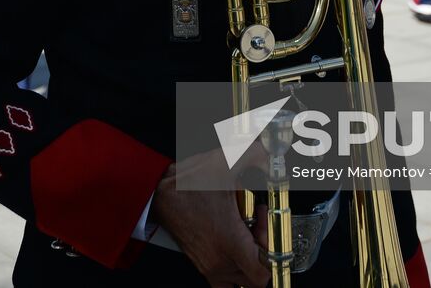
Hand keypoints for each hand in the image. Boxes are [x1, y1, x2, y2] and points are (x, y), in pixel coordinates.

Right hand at [151, 160, 269, 287]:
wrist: (156, 194)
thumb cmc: (185, 185)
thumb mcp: (224, 163)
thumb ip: (253, 156)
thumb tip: (268, 155)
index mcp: (229, 244)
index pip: (264, 272)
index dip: (274, 252)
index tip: (267, 226)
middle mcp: (220, 261)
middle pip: (255, 276)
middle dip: (263, 252)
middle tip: (258, 226)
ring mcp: (209, 266)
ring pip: (240, 279)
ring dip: (249, 260)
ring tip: (246, 234)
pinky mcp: (200, 264)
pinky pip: (224, 281)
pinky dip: (234, 269)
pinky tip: (233, 241)